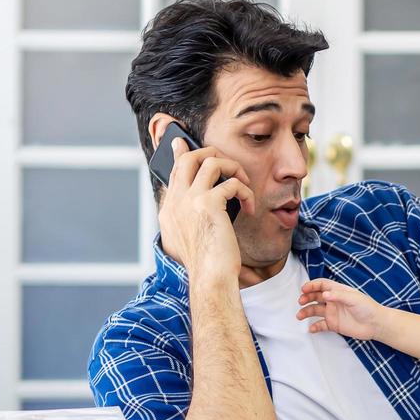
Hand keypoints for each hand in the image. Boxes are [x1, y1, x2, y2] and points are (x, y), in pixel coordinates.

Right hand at [157, 138, 254, 283]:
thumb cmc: (206, 264)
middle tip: (228, 163)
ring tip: (244, 184)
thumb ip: (185, 218)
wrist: (210, 277)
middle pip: (188, 158)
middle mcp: (175, 202)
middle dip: (211, 153)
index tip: (181, 142)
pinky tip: (250, 207)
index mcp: (169, 210)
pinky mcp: (208, 204)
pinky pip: (232, 183)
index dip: (180, 155)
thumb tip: (197, 201)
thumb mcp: (185, 240)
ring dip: (233, 168)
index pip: (173, 173)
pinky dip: (246, 192)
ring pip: (210, 161)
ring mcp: (189, 200)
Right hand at [297, 278, 387, 340]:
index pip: (322, 285)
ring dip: (306, 312)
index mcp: (338, 291)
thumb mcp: (354, 298)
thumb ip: (339, 296)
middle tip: (301, 301)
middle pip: (315, 296)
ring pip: (315, 310)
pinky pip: (320, 325)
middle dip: (306, 298)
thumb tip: (324, 294)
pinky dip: (314, 326)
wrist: (376, 324)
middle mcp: (333, 301)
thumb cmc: (368, 308)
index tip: (303, 289)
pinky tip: (311, 328)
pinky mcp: (334, 325)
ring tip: (300, 316)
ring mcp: (333, 313)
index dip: (312, 285)